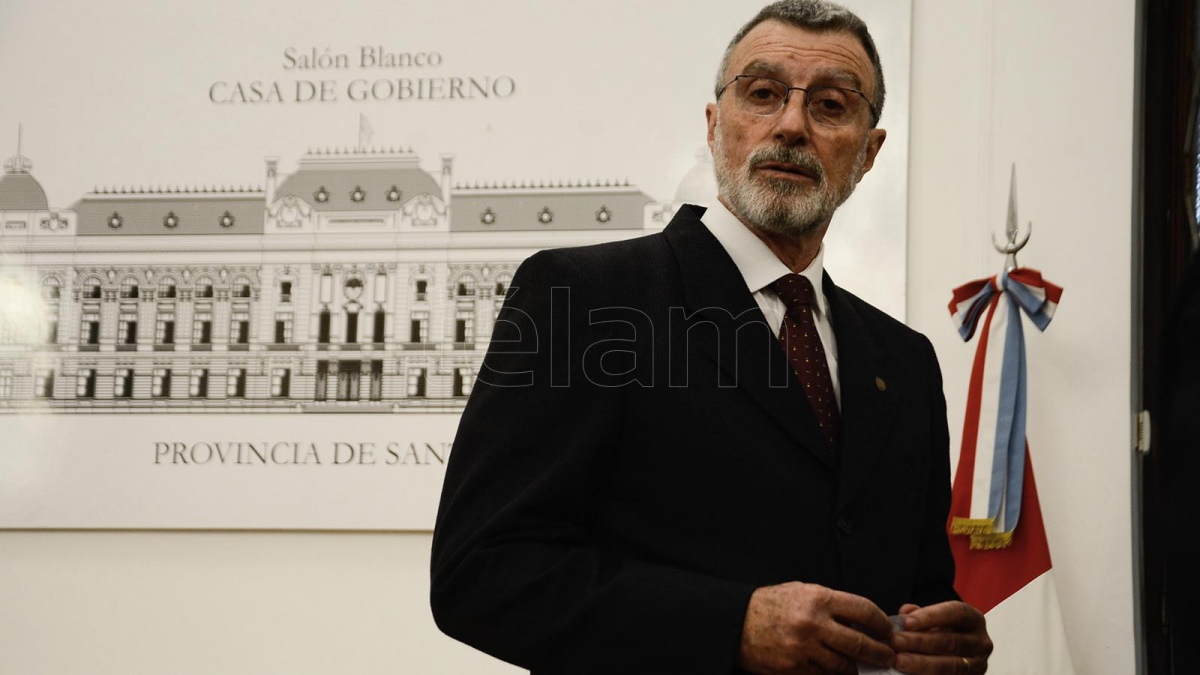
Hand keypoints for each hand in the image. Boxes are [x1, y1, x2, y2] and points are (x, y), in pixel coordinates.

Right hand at [737, 581, 896, 673]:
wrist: (736, 621)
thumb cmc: (770, 605)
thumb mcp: (802, 592)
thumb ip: (831, 604)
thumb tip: (861, 619)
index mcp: (818, 599)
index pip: (863, 610)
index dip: (881, 623)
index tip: (887, 631)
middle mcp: (813, 623)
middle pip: (860, 643)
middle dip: (880, 653)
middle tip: (888, 656)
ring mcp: (803, 648)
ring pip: (843, 665)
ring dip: (855, 667)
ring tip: (860, 664)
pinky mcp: (793, 668)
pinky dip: (830, 673)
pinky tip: (833, 668)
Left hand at [891, 601, 992, 673]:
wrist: (956, 656)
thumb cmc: (942, 633)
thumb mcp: (935, 619)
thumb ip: (920, 614)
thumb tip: (904, 613)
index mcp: (974, 619)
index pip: (955, 613)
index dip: (930, 616)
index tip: (906, 622)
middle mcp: (981, 642)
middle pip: (951, 641)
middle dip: (921, 641)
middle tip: (896, 642)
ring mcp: (979, 665)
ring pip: (951, 665)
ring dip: (923, 663)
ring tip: (900, 660)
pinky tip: (910, 674)